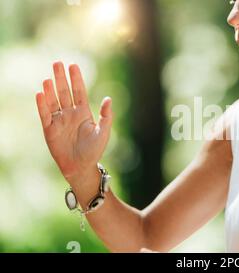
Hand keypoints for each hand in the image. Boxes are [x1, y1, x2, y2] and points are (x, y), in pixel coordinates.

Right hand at [36, 62, 112, 184]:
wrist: (81, 167)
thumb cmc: (94, 150)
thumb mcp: (103, 132)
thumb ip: (106, 116)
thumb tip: (108, 98)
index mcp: (83, 112)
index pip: (79, 92)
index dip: (76, 79)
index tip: (73, 66)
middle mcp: (70, 113)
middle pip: (64, 92)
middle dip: (61, 78)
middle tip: (57, 63)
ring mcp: (59, 120)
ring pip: (53, 101)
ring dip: (50, 89)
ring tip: (48, 78)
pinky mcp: (49, 129)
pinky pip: (45, 115)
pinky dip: (42, 105)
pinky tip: (40, 93)